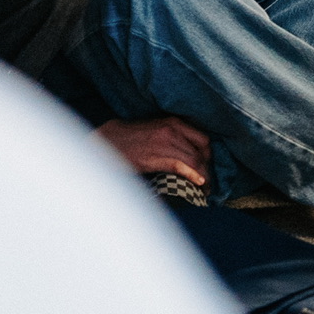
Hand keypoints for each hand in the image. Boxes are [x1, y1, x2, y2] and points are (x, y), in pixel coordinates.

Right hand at [97, 115, 212, 186]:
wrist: (106, 140)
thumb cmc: (131, 138)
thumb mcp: (157, 130)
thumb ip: (174, 138)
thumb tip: (190, 155)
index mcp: (175, 123)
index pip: (203, 140)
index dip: (208, 156)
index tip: (207, 168)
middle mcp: (173, 130)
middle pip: (202, 152)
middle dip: (207, 169)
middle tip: (207, 183)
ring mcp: (164, 142)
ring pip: (194, 160)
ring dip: (202, 176)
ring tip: (203, 190)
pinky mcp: (154, 156)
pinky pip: (180, 166)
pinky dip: (192, 175)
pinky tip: (198, 183)